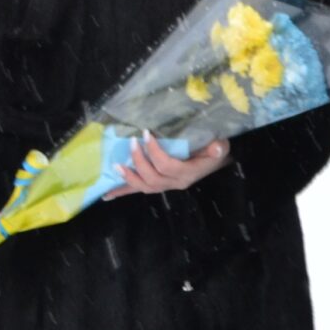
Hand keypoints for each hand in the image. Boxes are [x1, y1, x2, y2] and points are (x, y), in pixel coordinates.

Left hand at [106, 136, 229, 196]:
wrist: (217, 161)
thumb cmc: (216, 151)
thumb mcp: (221, 146)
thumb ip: (219, 148)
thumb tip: (217, 147)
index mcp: (188, 173)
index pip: (167, 166)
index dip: (155, 152)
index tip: (146, 134)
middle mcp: (176, 183)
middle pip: (152, 178)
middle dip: (139, 161)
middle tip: (132, 143)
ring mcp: (167, 186)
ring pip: (145, 187)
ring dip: (129, 178)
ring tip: (116, 166)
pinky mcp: (160, 184)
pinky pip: (140, 190)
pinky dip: (124, 191)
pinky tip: (108, 194)